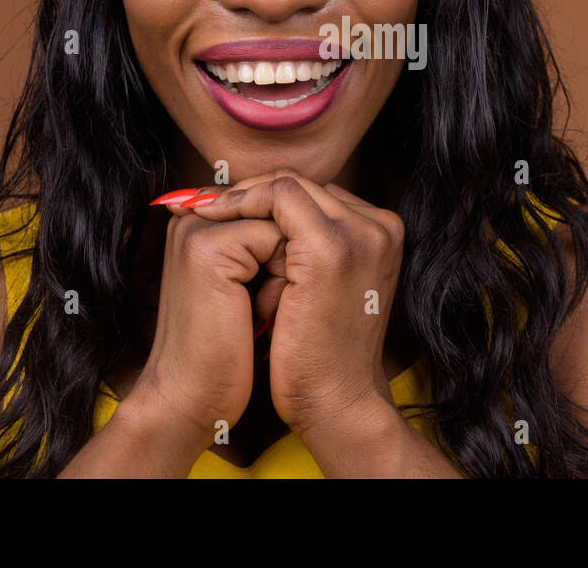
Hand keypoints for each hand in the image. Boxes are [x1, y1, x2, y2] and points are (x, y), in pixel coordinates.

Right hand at [129, 190, 284, 446]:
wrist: (190, 401)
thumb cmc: (227, 351)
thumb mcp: (251, 286)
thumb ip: (268, 246)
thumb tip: (314, 222)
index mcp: (203, 220)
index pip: (276, 204)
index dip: (293, 251)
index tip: (279, 299)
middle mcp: (196, 215)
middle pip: (282, 208)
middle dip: (293, 258)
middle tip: (270, 308)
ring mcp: (198, 227)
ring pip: (283, 220)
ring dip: (291, 269)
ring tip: (268, 312)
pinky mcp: (206, 247)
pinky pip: (276, 237)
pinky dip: (283, 280)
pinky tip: (263, 315)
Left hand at [185, 169, 405, 435]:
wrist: (334, 404)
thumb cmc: (317, 353)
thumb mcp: (317, 287)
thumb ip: (304, 248)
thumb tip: (255, 216)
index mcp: (381, 233)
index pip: (315, 194)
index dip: (265, 198)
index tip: (222, 208)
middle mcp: (381, 226)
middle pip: (303, 184)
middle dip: (250, 193)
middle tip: (205, 205)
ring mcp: (361, 233)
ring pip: (289, 184)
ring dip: (245, 200)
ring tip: (209, 218)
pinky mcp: (332, 248)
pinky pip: (280, 198)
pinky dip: (244, 205)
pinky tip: (216, 221)